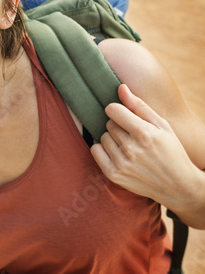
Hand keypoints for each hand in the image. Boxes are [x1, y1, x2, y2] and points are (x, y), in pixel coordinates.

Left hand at [91, 84, 203, 212]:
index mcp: (144, 133)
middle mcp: (131, 149)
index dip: (119, 111)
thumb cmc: (171, 151)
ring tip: (130, 148)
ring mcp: (121, 163)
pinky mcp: (113, 174)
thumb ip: (139, 106)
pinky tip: (118, 154)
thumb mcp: (162, 126)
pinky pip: (95, 150)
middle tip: (134, 137)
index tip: (126, 117)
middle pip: (109, 124)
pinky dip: (103, 150)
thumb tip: (121, 88)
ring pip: (103, 137)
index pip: (113, 110)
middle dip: (119, 127)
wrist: (178, 185)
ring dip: (113, 140)